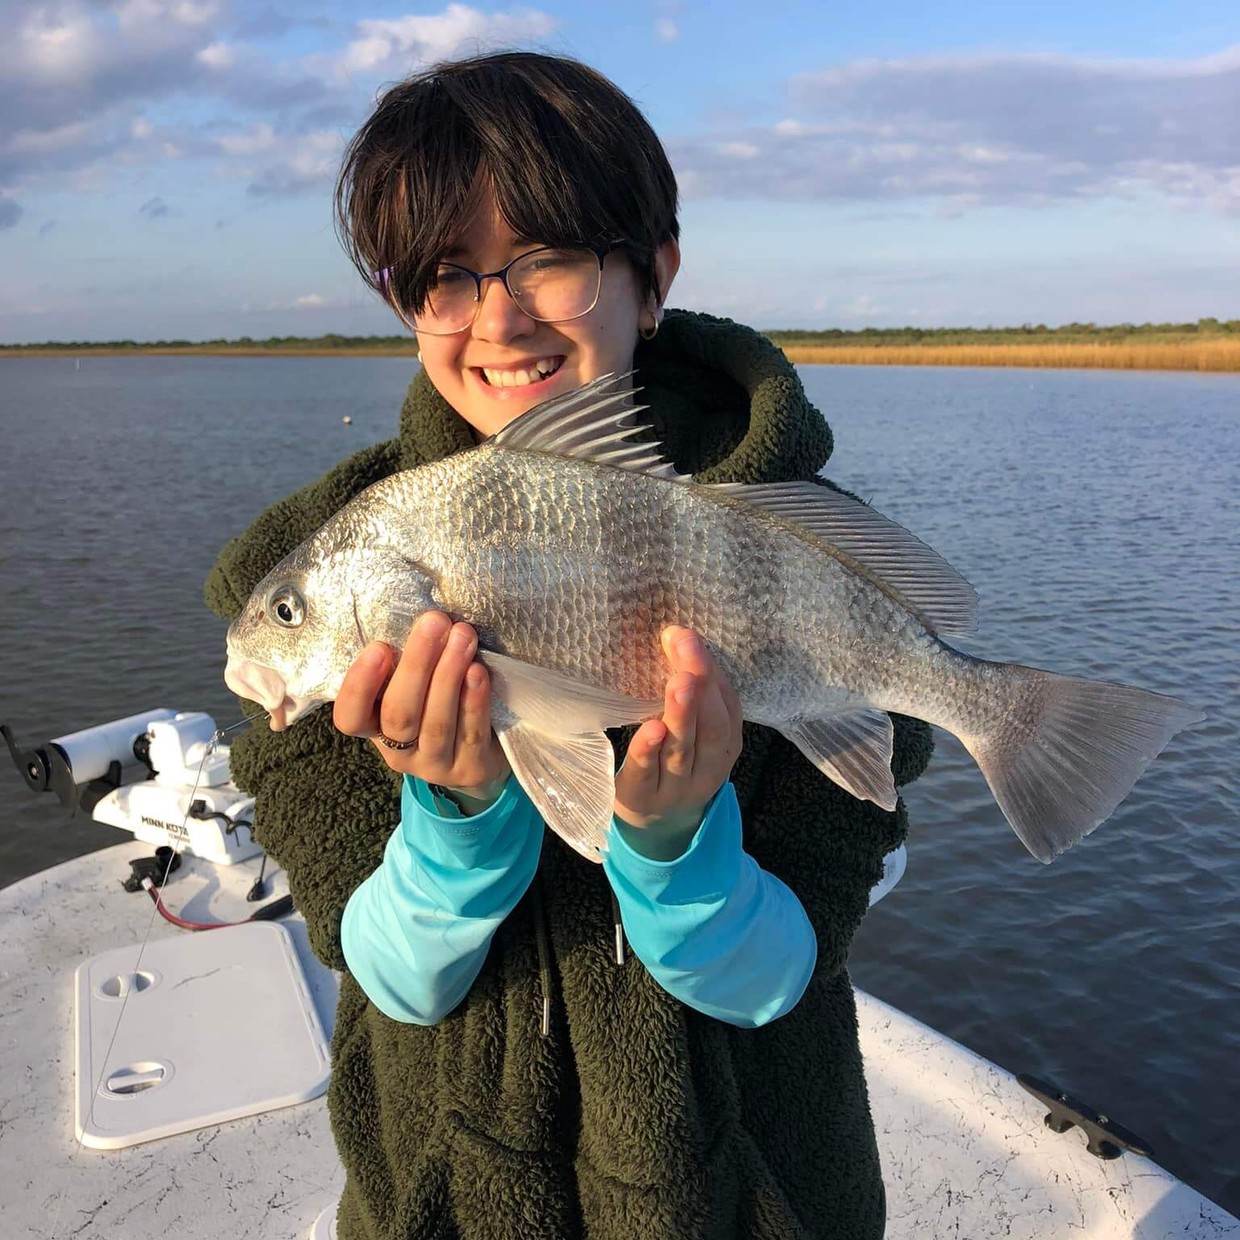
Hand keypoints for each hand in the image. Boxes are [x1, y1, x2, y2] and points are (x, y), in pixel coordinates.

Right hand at [333, 611, 510, 813]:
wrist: (481, 758)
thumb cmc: (439, 707)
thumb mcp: (414, 691)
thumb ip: (404, 666)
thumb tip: (416, 617)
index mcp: (375, 729)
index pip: (351, 717)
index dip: (359, 686)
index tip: (378, 647)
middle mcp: (399, 753)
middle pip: (400, 714)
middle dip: (417, 665)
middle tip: (434, 622)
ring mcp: (435, 765)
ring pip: (436, 723)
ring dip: (448, 675)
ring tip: (462, 636)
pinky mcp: (470, 769)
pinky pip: (471, 734)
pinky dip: (474, 701)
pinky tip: (478, 672)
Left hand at [613, 626, 742, 860]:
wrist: (657, 827)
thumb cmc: (674, 763)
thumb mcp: (694, 733)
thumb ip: (694, 695)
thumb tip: (676, 637)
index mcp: (726, 746)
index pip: (727, 708)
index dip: (711, 672)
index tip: (688, 636)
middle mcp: (708, 768)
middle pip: (711, 727)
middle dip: (701, 683)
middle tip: (687, 646)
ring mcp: (676, 787)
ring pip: (683, 749)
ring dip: (682, 713)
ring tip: (679, 680)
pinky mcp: (642, 798)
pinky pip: (647, 774)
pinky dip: (649, 750)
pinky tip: (650, 728)